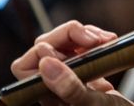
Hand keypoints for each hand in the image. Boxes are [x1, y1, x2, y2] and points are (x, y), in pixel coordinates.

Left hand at [10, 20, 131, 105]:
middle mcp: (54, 85)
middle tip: (93, 39)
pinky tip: (109, 42)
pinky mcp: (87, 70)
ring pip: (63, 43)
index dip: (44, 50)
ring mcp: (71, 76)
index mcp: (48, 96)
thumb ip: (69, 88)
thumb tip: (45, 64)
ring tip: (106, 40)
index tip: (71, 48)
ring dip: (85, 34)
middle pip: (45, 47)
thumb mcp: (94, 105)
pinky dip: (95, 39)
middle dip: (69, 35)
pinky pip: (81, 46)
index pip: (25, 66)